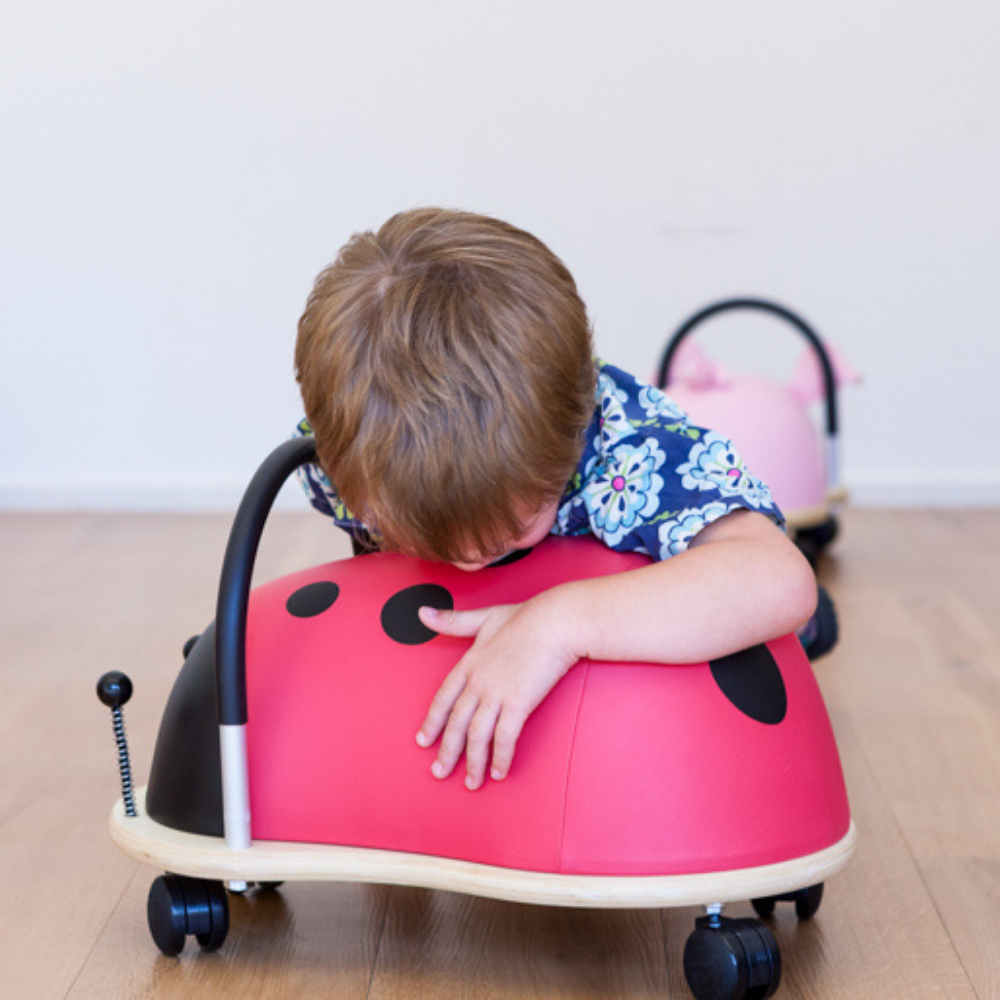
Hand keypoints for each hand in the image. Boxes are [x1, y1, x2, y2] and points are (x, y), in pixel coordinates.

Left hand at [415, 597, 576, 789]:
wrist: (556, 621)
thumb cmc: (526, 617)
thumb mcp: (484, 617)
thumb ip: (453, 621)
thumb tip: (422, 612)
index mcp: (468, 663)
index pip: (443, 699)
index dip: (432, 722)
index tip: (423, 741)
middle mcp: (477, 682)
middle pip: (455, 724)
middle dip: (446, 752)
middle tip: (439, 773)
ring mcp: (496, 694)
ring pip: (477, 737)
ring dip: (473, 763)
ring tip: (471, 783)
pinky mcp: (518, 704)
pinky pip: (504, 738)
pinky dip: (499, 758)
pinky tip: (498, 772)